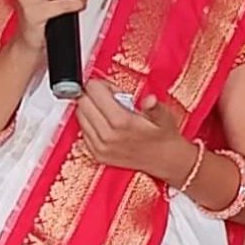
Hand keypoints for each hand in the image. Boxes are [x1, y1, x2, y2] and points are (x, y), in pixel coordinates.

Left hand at [74, 89, 189, 175]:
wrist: (164, 160)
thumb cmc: (162, 137)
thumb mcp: (164, 116)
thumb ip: (154, 106)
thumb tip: (150, 100)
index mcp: (121, 122)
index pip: (93, 91)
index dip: (102, 84)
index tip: (112, 88)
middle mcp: (106, 136)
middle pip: (82, 102)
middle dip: (94, 94)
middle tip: (110, 97)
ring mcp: (99, 147)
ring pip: (80, 115)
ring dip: (90, 108)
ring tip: (109, 110)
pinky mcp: (96, 154)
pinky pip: (83, 130)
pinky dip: (90, 122)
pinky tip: (106, 122)